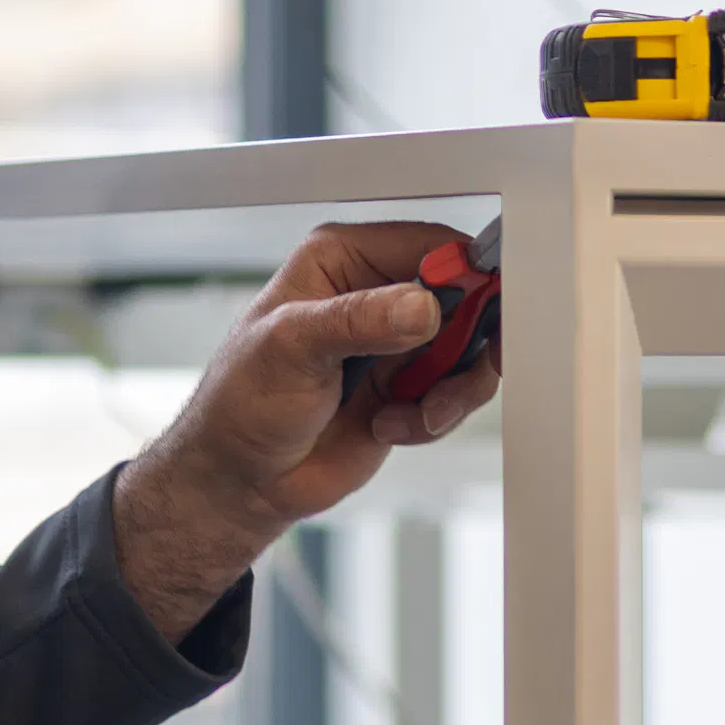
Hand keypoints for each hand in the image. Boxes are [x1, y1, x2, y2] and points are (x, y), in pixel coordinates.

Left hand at [112, 220, 500, 639]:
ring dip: (451, 389)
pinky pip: (457, 394)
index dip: (466, 272)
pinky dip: (435, 418)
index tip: (482, 309)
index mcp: (343, 259)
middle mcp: (376, 293)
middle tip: (452, 376)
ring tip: (414, 413)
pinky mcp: (409, 388)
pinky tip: (388, 427)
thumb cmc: (242, 403)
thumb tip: (423, 307)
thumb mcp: (291, 348)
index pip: (428, 244)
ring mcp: (397, 343)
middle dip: (467, 343)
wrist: (242, 479)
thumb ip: (358, 320)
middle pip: (466, 296)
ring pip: (469, 350)